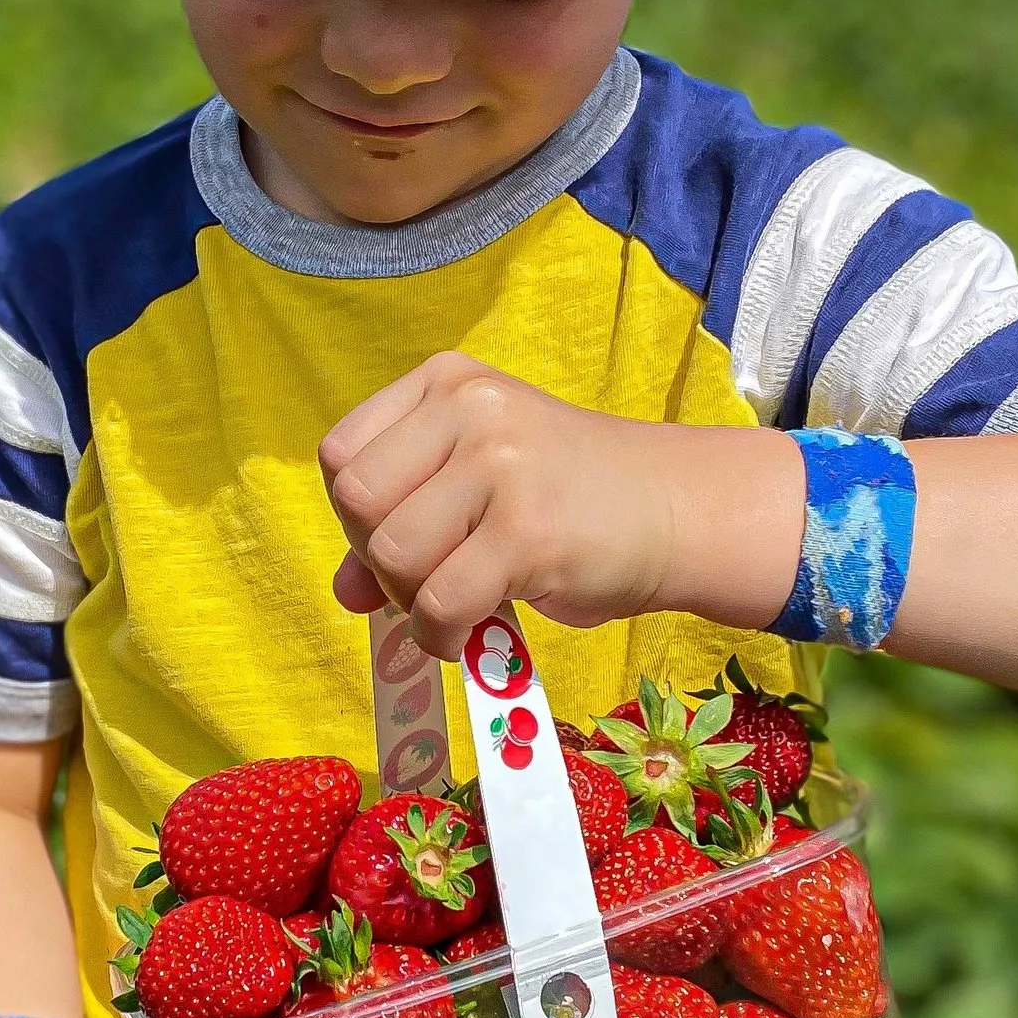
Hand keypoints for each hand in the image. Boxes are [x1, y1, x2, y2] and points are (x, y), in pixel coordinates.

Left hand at [320, 354, 804, 653]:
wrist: (676, 511)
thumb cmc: (570, 499)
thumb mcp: (477, 486)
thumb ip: (404, 523)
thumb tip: (343, 592)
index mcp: (447, 382)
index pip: (341, 454)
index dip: (358, 514)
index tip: (408, 537)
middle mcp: (469, 408)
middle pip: (357, 502)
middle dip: (379, 558)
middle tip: (430, 578)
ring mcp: (501, 465)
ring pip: (393, 554)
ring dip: (412, 602)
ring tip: (456, 606)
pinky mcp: (528, 530)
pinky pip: (440, 601)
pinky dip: (441, 635)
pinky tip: (471, 633)